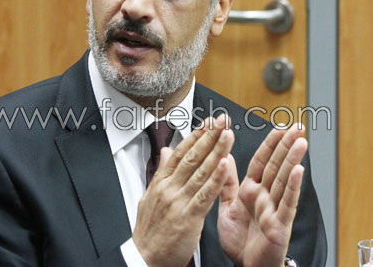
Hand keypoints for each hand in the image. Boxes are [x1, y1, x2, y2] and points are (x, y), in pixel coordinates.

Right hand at [132, 115, 234, 266]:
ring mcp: (178, 201)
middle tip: (221, 120)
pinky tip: (224, 165)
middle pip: (192, 156)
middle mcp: (169, 188)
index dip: (196, 136)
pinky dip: (215, 178)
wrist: (144, 258)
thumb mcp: (150, 196)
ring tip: (227, 134)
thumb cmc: (150, 231)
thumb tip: (167, 151)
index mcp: (161, 182)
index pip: (181, 152)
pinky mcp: (188, 217)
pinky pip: (204, 194)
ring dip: (216, 151)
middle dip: (209, 136)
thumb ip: (161, 172)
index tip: (207, 122)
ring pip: (201, 171)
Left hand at [217, 123, 306, 266]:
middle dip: (285, 145)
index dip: (269, 144)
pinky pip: (287, 203)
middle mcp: (264, 196)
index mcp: (250, 190)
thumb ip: (227, 182)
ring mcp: (274, 209)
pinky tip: (299, 170)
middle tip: (296, 127)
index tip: (278, 127)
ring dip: (292, 160)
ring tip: (300, 141)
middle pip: (275, 166)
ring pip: (284, 180)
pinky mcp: (280, 224)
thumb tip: (224, 156)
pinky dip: (293, 186)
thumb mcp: (228, 207)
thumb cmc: (239, 241)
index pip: (261, 161)